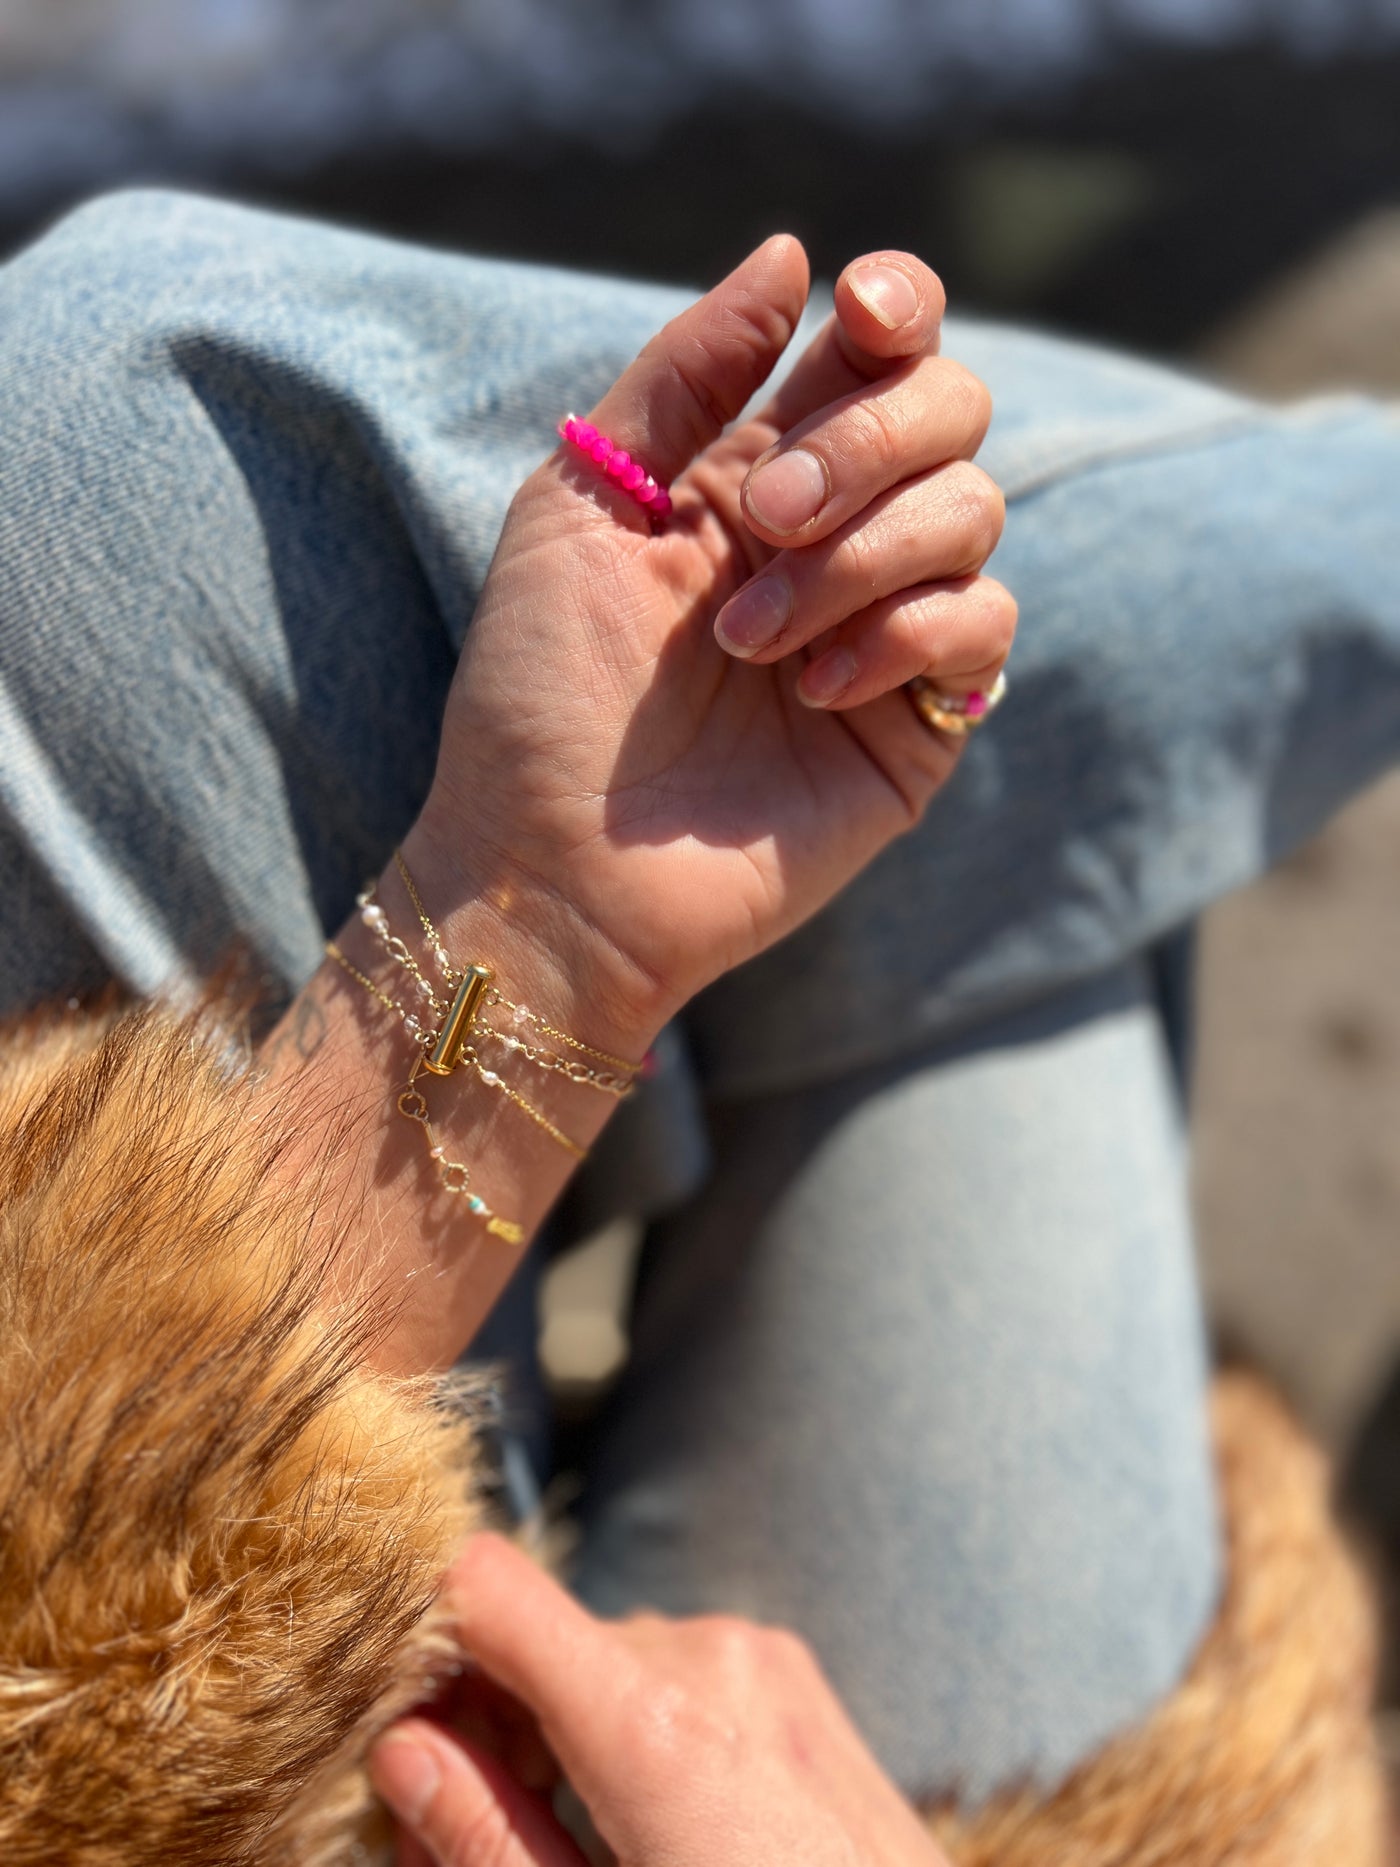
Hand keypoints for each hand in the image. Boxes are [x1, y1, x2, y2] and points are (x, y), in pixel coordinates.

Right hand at [369, 1533, 952, 1866]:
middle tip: (459, 1837)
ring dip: (557, 1729)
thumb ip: (486, 1839)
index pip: (486, 1584)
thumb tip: (398, 1745)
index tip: (386, 1713)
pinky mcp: (789, 1671)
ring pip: (600, 1658)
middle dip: (483, 1725)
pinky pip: (670, 1667)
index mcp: (651, 1723)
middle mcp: (706, 1655)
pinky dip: (628, 1722)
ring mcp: (759, 1656)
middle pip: (537, 1640)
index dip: (419, 1633)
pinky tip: (644, 1821)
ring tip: (568, 1843)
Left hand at [411, 238, 1012, 1039]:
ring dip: (856, 560)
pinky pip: (984, 626)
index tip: (859, 314)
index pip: (880, 351)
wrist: (552, 865)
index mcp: (758, 470)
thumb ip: (685, 374)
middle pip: (950, 413)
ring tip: (749, 644)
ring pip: (974, 514)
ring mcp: (887, 630)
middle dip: (863, 446)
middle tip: (761, 520)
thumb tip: (792, 251)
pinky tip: (812, 692)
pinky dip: (904, 636)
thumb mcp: (582, 501)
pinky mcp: (924, 724)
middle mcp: (837, 537)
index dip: (897, 308)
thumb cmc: (543, 691)